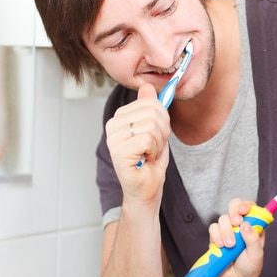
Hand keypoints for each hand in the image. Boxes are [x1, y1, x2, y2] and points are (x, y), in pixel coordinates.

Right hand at [105, 84, 170, 210]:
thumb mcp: (155, 130)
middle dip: (162, 131)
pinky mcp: (118, 151)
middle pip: (153, 111)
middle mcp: (113, 125)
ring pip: (152, 125)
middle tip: (154, 147)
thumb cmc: (149, 162)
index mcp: (120, 117)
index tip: (157, 135)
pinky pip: (148, 139)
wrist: (146, 189)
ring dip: (158, 143)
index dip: (163, 119)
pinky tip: (145, 159)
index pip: (150, 102)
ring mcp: (113, 138)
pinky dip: (153, 151)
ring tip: (149, 153)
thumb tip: (147, 87)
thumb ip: (150, 108)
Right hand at [211, 198, 264, 276]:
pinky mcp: (216, 237)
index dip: (246, 205)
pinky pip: (213, 229)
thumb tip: (246, 225)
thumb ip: (253, 239)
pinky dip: (216, 236)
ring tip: (229, 246)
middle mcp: (240, 225)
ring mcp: (228, 230)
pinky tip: (220, 246)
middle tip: (236, 223)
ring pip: (222, 218)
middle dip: (233, 212)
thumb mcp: (256, 255)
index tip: (244, 210)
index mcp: (254, 226)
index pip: (251, 207)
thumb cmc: (249, 268)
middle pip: (234, 206)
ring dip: (225, 230)